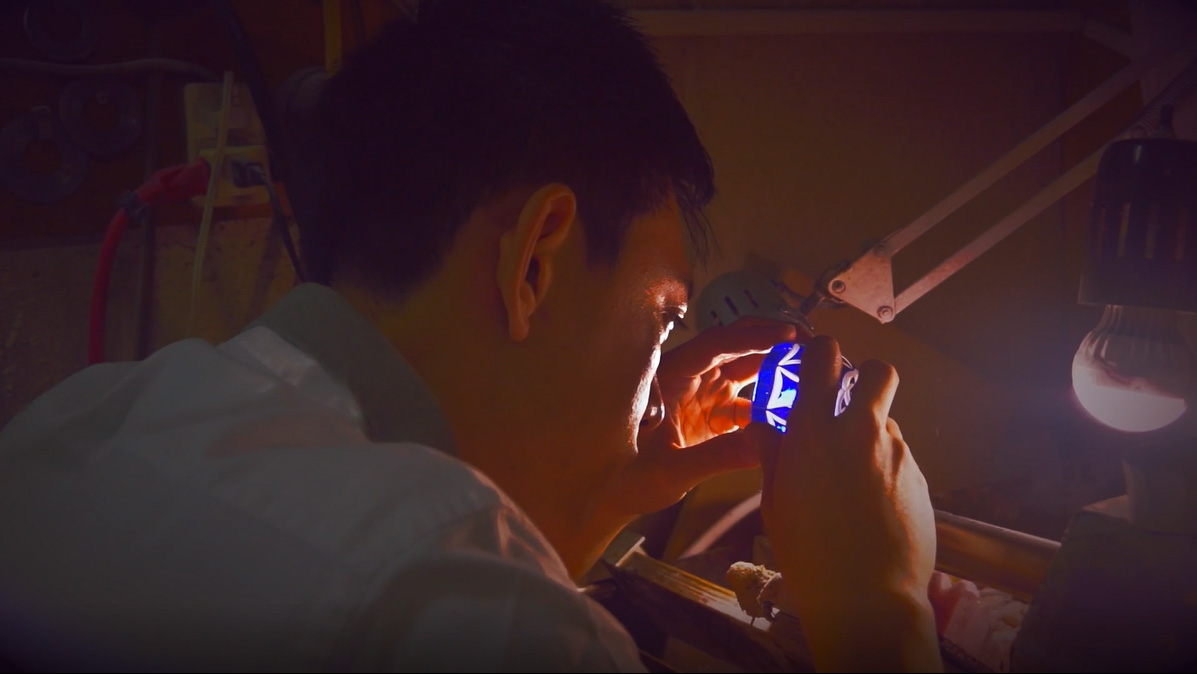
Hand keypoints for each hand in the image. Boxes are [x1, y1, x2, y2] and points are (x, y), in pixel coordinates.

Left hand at [604, 317, 799, 517]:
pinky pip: (744, 403)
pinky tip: (792, 409)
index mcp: (669, 378)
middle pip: (732, 349)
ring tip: (810, 367)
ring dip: (773, 368)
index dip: (752, 337)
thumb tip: (766, 443)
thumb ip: (718, 457)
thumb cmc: (627, 480)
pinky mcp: (709, 417)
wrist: (612, 497)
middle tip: (810, 341)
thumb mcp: (671, 471)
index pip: (714, 346)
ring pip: (742, 372)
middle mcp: (686, 380)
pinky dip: (767, 404)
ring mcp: (699, 397)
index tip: (787, 333)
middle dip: (770, 342)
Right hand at [757, 335, 940, 672]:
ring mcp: (896, 453)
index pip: (823, 357)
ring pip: (888, 420)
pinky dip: (886, 468)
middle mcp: (858, 431)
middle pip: (878, 371)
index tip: (814, 365)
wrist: (867, 598)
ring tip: (855, 476)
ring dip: (872, 432)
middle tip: (849, 403)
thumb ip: (773, 455)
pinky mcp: (921, 478)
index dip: (820, 353)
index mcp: (812, 431)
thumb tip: (767, 426)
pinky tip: (873, 504)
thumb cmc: (808, 555)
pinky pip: (901, 456)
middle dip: (866, 377)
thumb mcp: (775, 503)